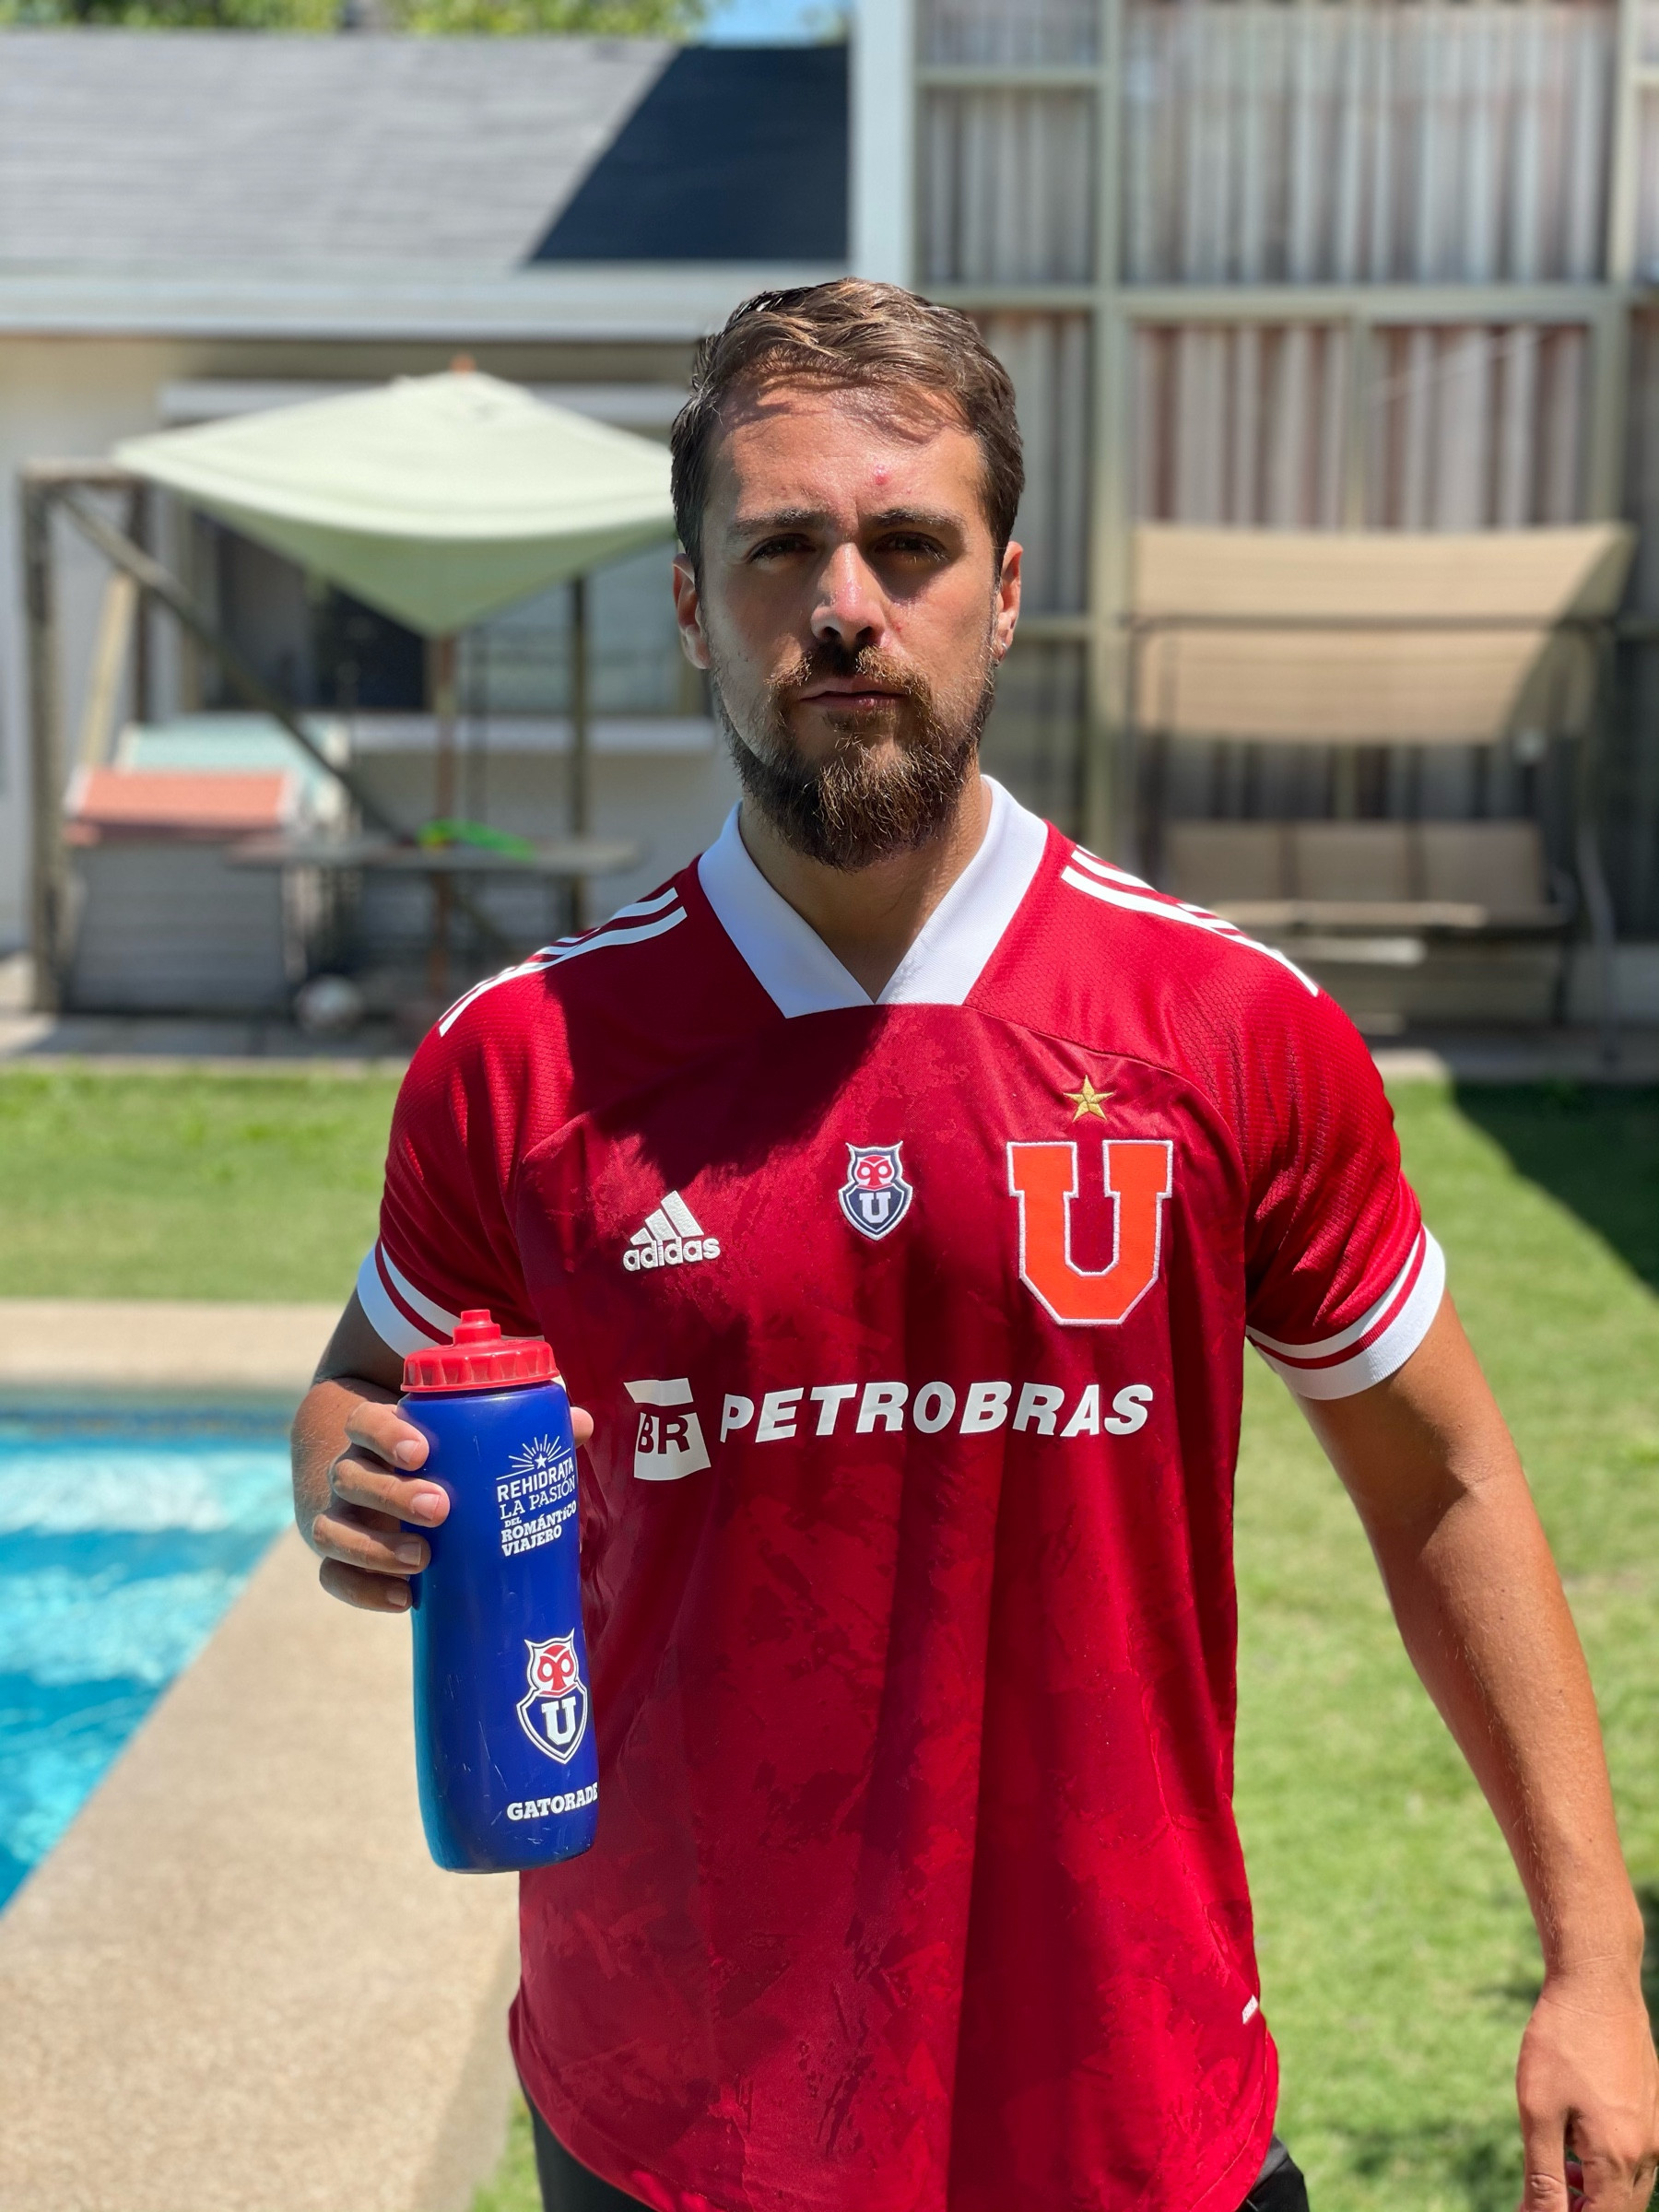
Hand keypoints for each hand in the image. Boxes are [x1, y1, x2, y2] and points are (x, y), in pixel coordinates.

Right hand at [308, 1394, 593, 1613]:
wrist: (381, 1481)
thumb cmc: (438, 1455)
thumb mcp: (466, 1436)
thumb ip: (520, 1429)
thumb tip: (582, 1424)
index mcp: (379, 1434)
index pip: (365, 1421)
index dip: (386, 1434)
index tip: (422, 1451)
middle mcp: (352, 1472)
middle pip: (351, 1476)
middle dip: (393, 1495)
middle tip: (440, 1508)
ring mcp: (340, 1517)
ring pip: (333, 1530)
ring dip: (375, 1548)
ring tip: (423, 1559)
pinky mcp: (341, 1560)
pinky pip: (334, 1576)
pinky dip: (363, 1591)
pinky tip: (404, 1600)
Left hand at [1516, 1966, 1658, 2209]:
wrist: (1597, 1984)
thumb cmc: (1561, 2043)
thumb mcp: (1539, 2111)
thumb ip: (1543, 2175)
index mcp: (1620, 2158)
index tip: (1535, 2209)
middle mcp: (1648, 2151)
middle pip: (1621, 2210)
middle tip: (1544, 2200)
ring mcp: (1656, 2130)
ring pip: (1633, 2188)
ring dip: (1597, 2194)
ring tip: (1558, 2175)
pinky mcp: (1653, 2109)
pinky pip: (1638, 2158)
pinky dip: (1610, 2167)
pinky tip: (1577, 2144)